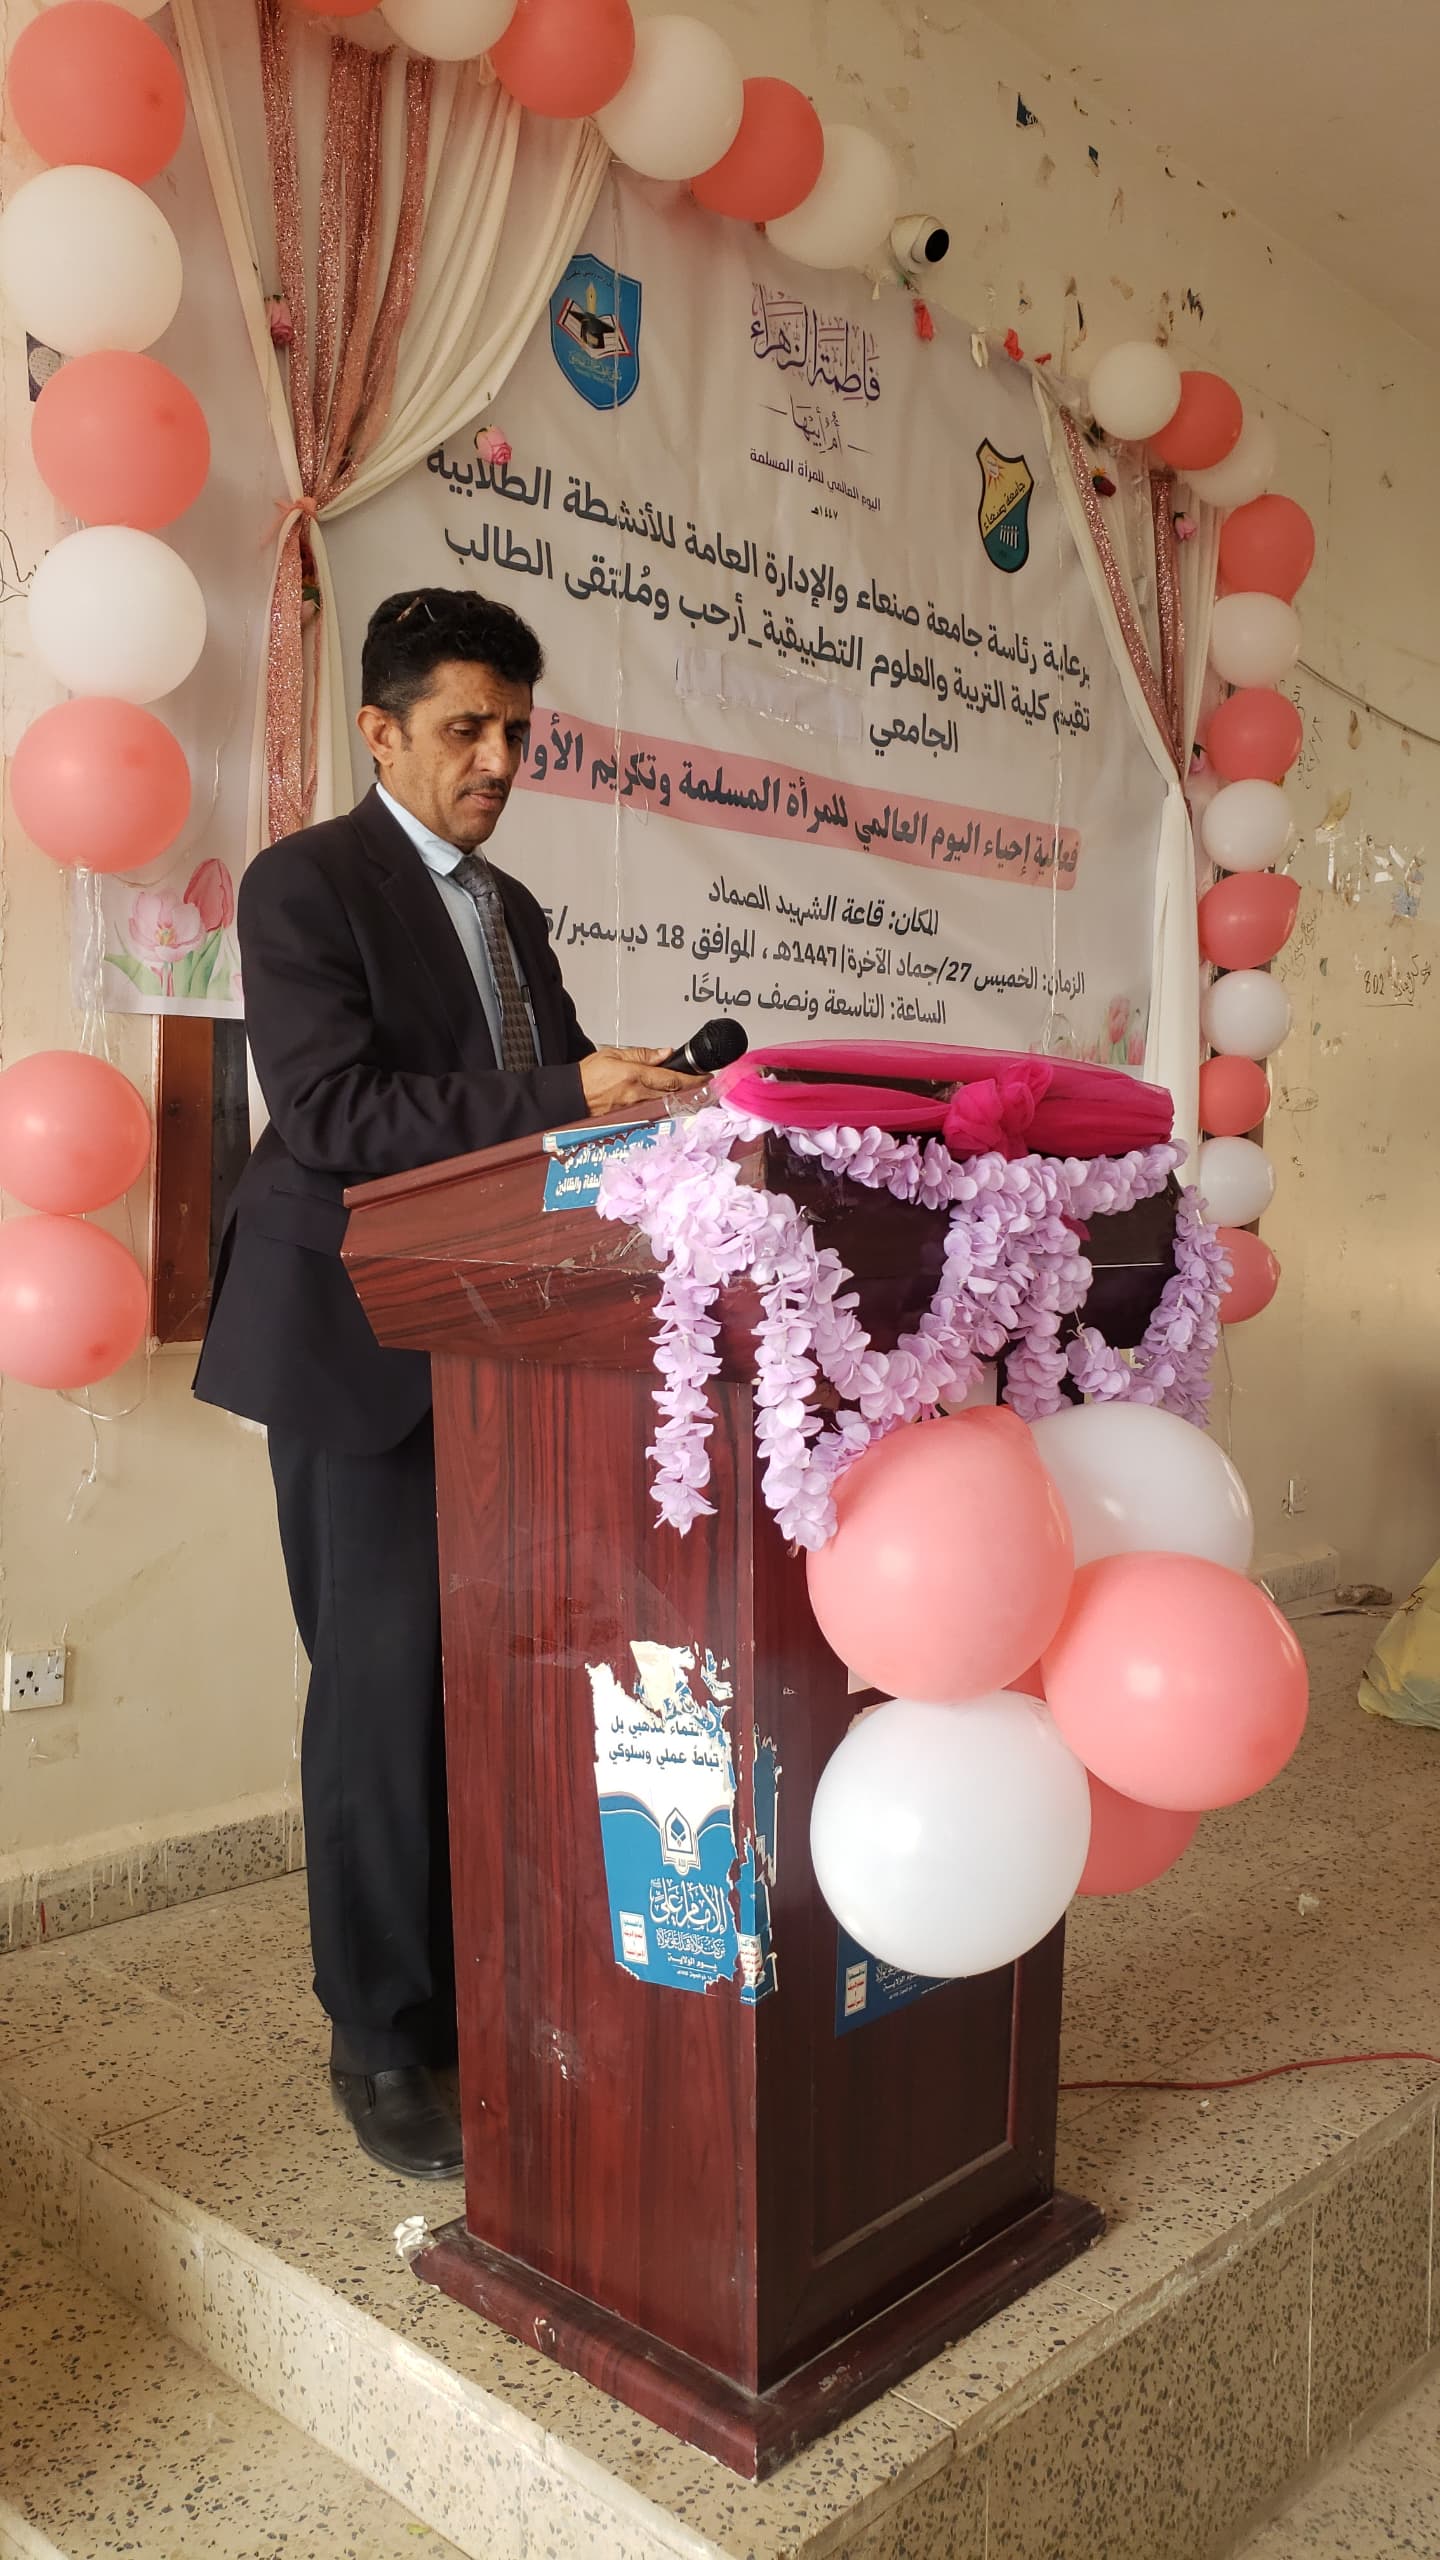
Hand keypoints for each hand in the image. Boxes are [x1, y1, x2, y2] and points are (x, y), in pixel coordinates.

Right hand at [579, 1046, 703, 1115]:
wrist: (570, 1097)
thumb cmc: (586, 1077)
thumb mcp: (613, 1054)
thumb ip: (642, 1054)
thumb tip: (664, 1053)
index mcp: (633, 1076)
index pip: (671, 1078)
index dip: (693, 1079)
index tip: (706, 1077)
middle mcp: (636, 1095)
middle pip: (673, 1094)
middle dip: (691, 1089)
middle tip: (703, 1084)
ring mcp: (634, 1109)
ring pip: (665, 1103)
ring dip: (679, 1097)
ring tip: (689, 1091)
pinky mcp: (630, 1118)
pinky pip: (653, 1110)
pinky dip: (663, 1105)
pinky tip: (668, 1102)